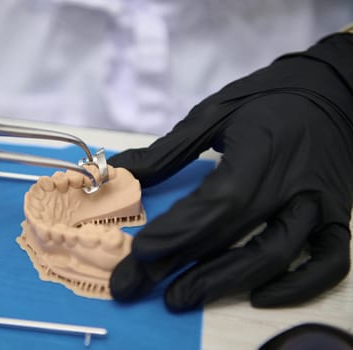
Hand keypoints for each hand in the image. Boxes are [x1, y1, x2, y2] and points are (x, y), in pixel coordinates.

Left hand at [108, 33, 352, 310]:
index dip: (177, 231)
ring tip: (179, 298)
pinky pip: (329, 262)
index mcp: (259, 155)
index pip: (215, 203)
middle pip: (233, 235)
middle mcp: (292, 185)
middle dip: (179, 264)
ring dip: (225, 282)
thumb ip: (167, 150)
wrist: (332, 90)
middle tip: (134, 285)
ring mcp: (319, 205)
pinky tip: (258, 296)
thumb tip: (120, 170)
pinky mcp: (339, 216)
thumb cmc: (266, 98)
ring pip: (276, 255)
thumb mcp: (213, 114)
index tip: (139, 254)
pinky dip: (299, 286)